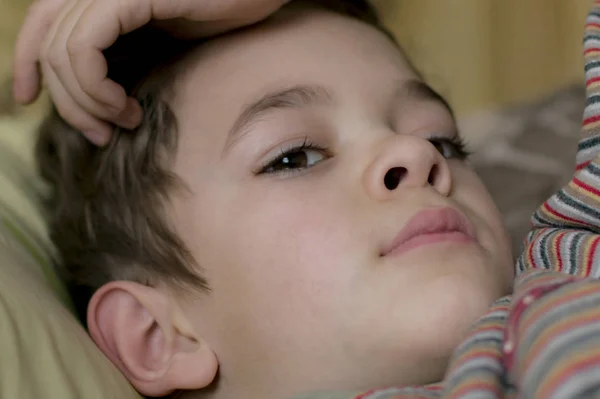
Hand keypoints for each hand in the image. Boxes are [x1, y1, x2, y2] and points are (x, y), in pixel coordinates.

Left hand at [13, 0, 287, 144]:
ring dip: (86, 102)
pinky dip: (96, 86)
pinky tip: (125, 106)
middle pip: (49, 48)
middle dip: (66, 102)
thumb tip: (92, 90)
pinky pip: (86, 46)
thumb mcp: (162, 41)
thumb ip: (125, 52)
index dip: (25, 61)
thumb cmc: (223, 18)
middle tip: (98, 135)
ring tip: (122, 121)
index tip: (28, 99)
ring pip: (63, 53)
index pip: (42, 25)